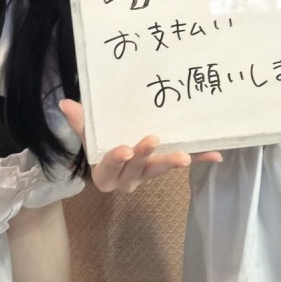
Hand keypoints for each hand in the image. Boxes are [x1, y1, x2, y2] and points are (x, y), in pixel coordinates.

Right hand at [60, 99, 221, 192]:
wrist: (117, 155)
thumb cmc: (101, 143)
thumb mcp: (89, 135)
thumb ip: (80, 122)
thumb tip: (64, 103)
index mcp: (106, 172)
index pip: (108, 168)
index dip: (116, 160)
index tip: (123, 149)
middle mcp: (127, 178)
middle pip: (136, 169)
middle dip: (145, 156)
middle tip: (153, 140)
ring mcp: (148, 174)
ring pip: (159, 170)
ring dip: (172, 162)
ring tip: (186, 157)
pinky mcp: (164, 167)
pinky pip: (182, 164)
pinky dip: (199, 158)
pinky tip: (216, 155)